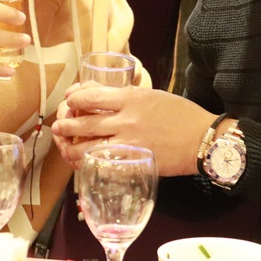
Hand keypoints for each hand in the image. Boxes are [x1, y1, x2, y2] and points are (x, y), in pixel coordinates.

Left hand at [50, 85, 214, 175]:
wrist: (202, 139)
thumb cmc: (181, 114)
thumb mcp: (153, 95)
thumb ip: (128, 97)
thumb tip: (102, 97)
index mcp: (130, 98)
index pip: (91, 96)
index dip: (74, 99)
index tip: (70, 100)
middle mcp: (125, 120)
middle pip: (84, 122)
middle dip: (65, 125)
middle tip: (58, 126)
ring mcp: (128, 143)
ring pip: (88, 147)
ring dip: (71, 147)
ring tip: (65, 147)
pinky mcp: (133, 163)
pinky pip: (103, 165)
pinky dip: (89, 165)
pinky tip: (83, 164)